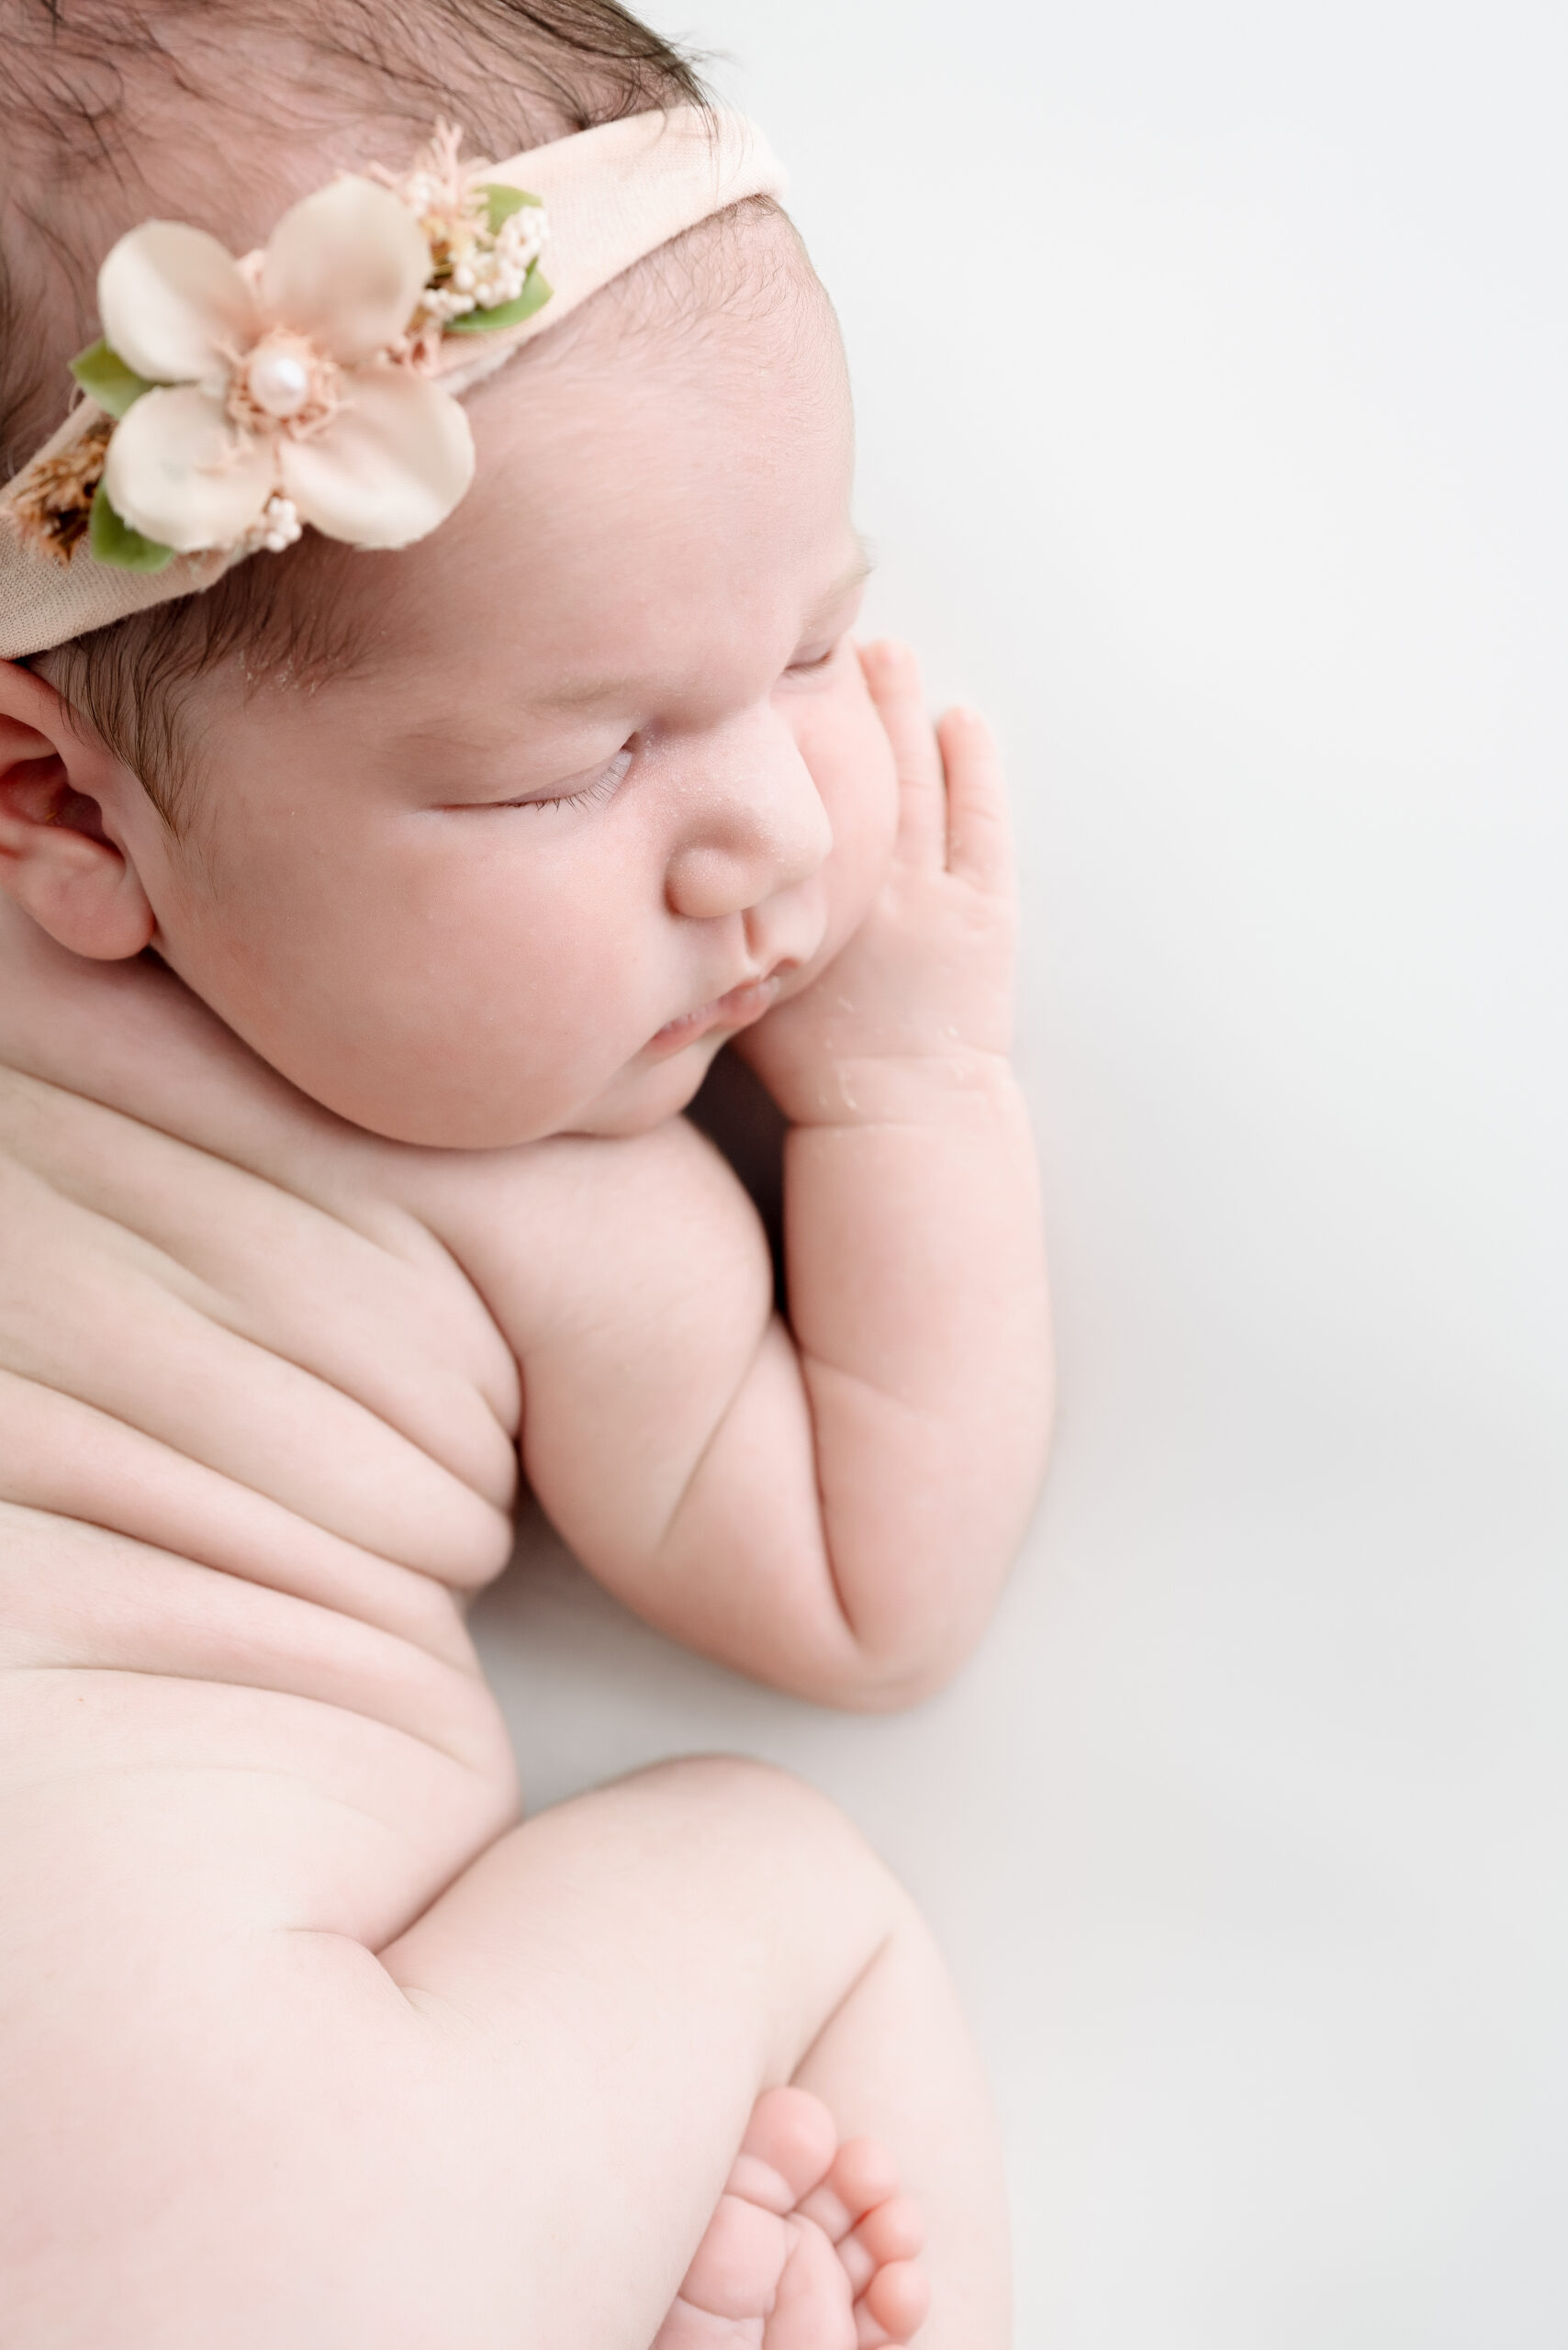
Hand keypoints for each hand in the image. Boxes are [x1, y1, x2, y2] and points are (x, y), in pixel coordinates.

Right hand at [738, 640, 1017, 1125]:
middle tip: (824, 635)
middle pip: (852, 768)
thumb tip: (655, 897)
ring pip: (915, 781)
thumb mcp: (736, 1001)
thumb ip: (710, 944)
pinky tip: (961, 720)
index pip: (783, 804)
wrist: (898, 1118)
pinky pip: (979, 822)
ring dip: (901, 712)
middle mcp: (864, 885)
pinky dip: (974, 767)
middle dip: (840, 697)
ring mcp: (929, 895)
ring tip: (885, 654)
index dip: (774, 738)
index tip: (754, 684)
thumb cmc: (812, 1074)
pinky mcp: (985, 910)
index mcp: (802, 904)